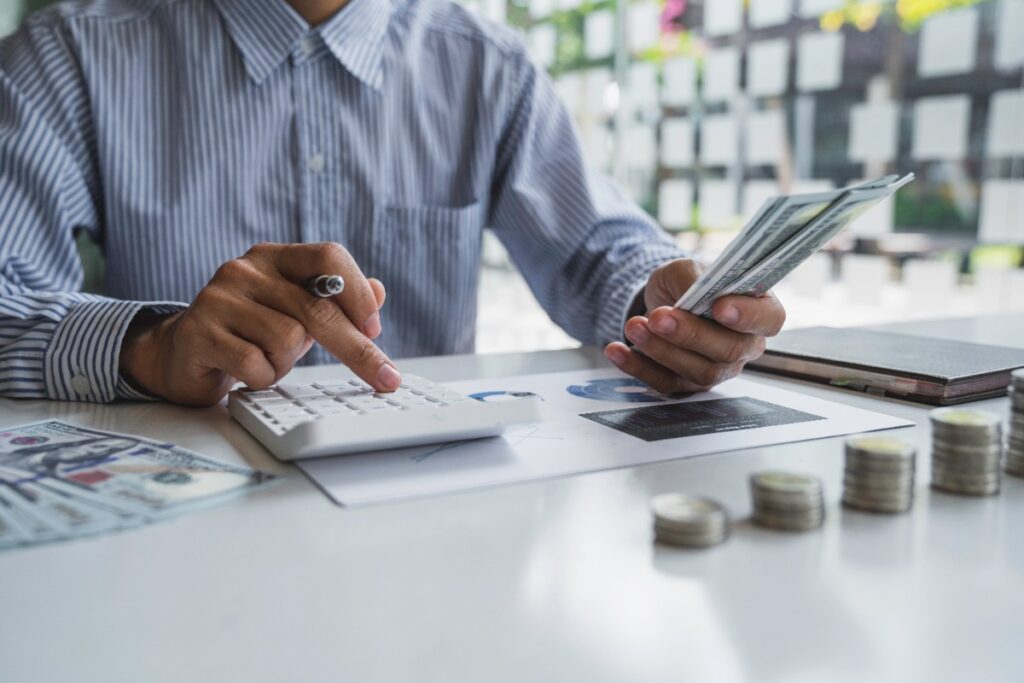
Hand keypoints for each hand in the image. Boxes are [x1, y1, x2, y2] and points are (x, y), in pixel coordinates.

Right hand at [119, 242, 398, 405]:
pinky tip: (245, 370)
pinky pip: (256, 363)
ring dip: (285, 362)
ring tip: (265, 359)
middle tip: (386, 379)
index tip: (374, 329)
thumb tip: (380, 290)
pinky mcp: (199, 331)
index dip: (358, 292)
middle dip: (356, 348)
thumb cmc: (250, 332)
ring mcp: (218, 297)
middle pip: (316, 308)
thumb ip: (336, 301)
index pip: (329, 255)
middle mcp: (245, 269)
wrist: (183, 354)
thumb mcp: (297, 313)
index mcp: (275, 257)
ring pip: (287, 339)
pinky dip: (261, 377)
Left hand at [603, 259, 784, 393]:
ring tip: (634, 326)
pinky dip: (638, 367)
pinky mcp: (688, 383)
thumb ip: (694, 279)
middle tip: (659, 317)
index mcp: (758, 310)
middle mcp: (744, 345)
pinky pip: (666, 383)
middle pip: (729, 351)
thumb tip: (694, 294)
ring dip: (662, 351)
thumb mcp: (687, 269)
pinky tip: (617, 350)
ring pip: (699, 372)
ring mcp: (718, 369)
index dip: (748, 316)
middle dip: (691, 335)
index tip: (718, 307)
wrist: (661, 300)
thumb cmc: (686, 282)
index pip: (769, 319)